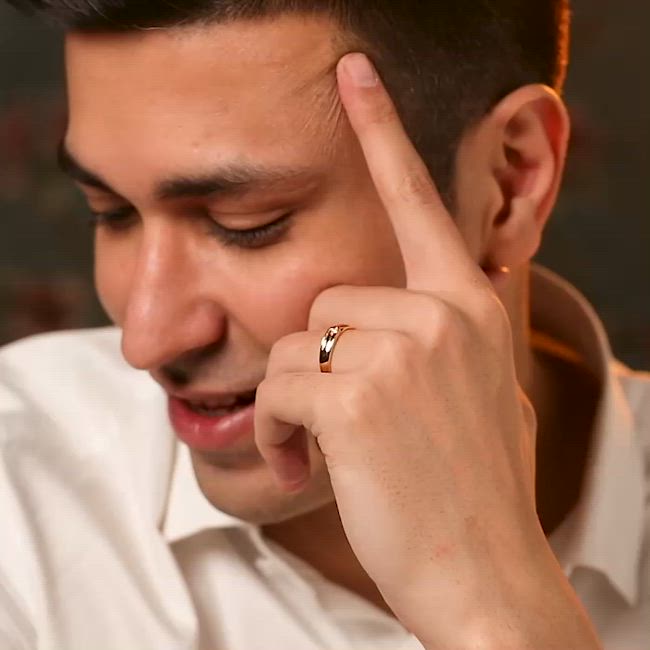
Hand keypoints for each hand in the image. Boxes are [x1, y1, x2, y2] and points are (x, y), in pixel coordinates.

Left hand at [255, 53, 601, 649]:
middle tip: (332, 419)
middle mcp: (439, 314)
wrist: (487, 574)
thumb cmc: (471, 487)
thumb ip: (434, 339)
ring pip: (290, 345)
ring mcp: (400, 353)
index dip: (382, 130)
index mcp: (467, 306)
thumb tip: (383, 318)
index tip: (352, 74)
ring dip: (290, 401)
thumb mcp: (473, 392)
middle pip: (324, 301)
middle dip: (314, 363)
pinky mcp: (354, 399)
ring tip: (320, 448)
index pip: (418, 199)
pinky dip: (273, 430)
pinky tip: (303, 465)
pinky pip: (274, 388)